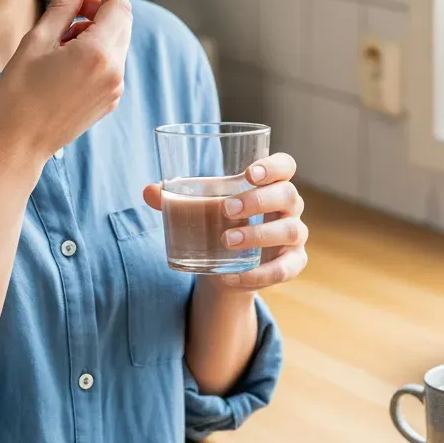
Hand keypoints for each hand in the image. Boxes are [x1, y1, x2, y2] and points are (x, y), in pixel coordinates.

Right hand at [0, 0, 131, 166]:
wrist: (17, 144)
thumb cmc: (18, 93)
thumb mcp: (37, 41)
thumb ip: (63, 6)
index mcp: (98, 54)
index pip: (118, 5)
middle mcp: (114, 71)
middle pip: (122, 23)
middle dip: (99, 6)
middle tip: (70, 4)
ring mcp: (115, 88)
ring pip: (117, 43)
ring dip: (96, 28)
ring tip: (60, 36)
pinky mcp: (109, 100)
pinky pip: (111, 64)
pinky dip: (96, 50)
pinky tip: (66, 57)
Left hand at [142, 153, 308, 289]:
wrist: (226, 268)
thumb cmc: (217, 224)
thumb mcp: (197, 210)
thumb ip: (175, 200)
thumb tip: (149, 191)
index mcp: (271, 184)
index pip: (286, 166)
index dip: (274, 166)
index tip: (249, 173)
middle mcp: (289, 207)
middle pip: (289, 195)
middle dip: (259, 200)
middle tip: (226, 209)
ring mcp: (294, 236)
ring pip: (291, 230)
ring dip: (259, 234)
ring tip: (226, 241)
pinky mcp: (292, 263)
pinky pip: (285, 268)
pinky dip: (260, 274)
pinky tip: (233, 276)